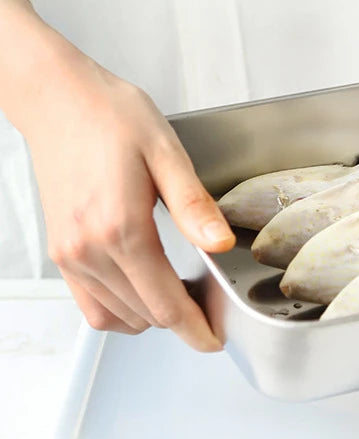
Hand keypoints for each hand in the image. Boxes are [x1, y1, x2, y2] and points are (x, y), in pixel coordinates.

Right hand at [0, 0, 234, 350]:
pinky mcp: (61, 251)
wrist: (58, 99)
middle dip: (180, 321)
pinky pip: (90, 304)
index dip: (195, 328)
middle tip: (209, 309)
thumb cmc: (111, 116)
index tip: (215, 339)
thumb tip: (220, 245)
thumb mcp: (166, 153)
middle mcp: (89, 249)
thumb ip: (194, 207)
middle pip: (144, 315)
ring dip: (151, 317)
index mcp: (120, 228)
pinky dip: (120, 310)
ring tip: (180, 298)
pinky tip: (143, 291)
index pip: (164, 303)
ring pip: (115, 317)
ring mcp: (70, 254)